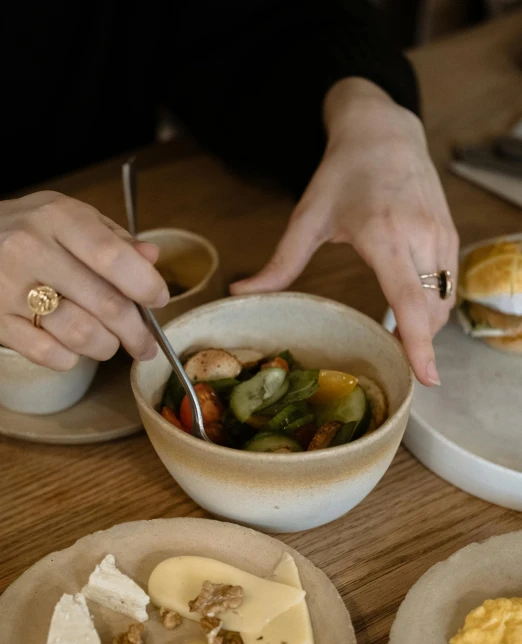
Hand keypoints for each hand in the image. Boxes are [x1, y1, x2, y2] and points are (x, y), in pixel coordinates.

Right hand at [0, 191, 168, 369]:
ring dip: (105, 347)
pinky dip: (71, 359)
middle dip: (136, 332)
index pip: (113, 257)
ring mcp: (9, 287)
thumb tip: (151, 259)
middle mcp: (31, 249)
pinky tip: (73, 349)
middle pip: (105, 304)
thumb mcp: (71, 217)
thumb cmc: (32, 229)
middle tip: (145, 344)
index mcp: (58, 218)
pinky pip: (49, 354)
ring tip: (108, 343)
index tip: (159, 299)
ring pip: (80, 334)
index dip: (145, 284)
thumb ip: (114, 239)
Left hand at [230, 78, 457, 385]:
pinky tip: (411, 308)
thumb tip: (240, 294)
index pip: (409, 300)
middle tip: (391, 357)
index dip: (418, 342)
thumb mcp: (307, 216)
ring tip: (399, 334)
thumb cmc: (343, 174)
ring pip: (444, 301)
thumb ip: (280, 263)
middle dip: (417, 341)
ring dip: (426, 325)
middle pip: (430, 311)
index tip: (425, 377)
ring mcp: (441, 234)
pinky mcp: (450, 233)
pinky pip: (449, 285)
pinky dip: (433, 305)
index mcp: (383, 234)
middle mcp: (420, 236)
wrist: (384, 132)